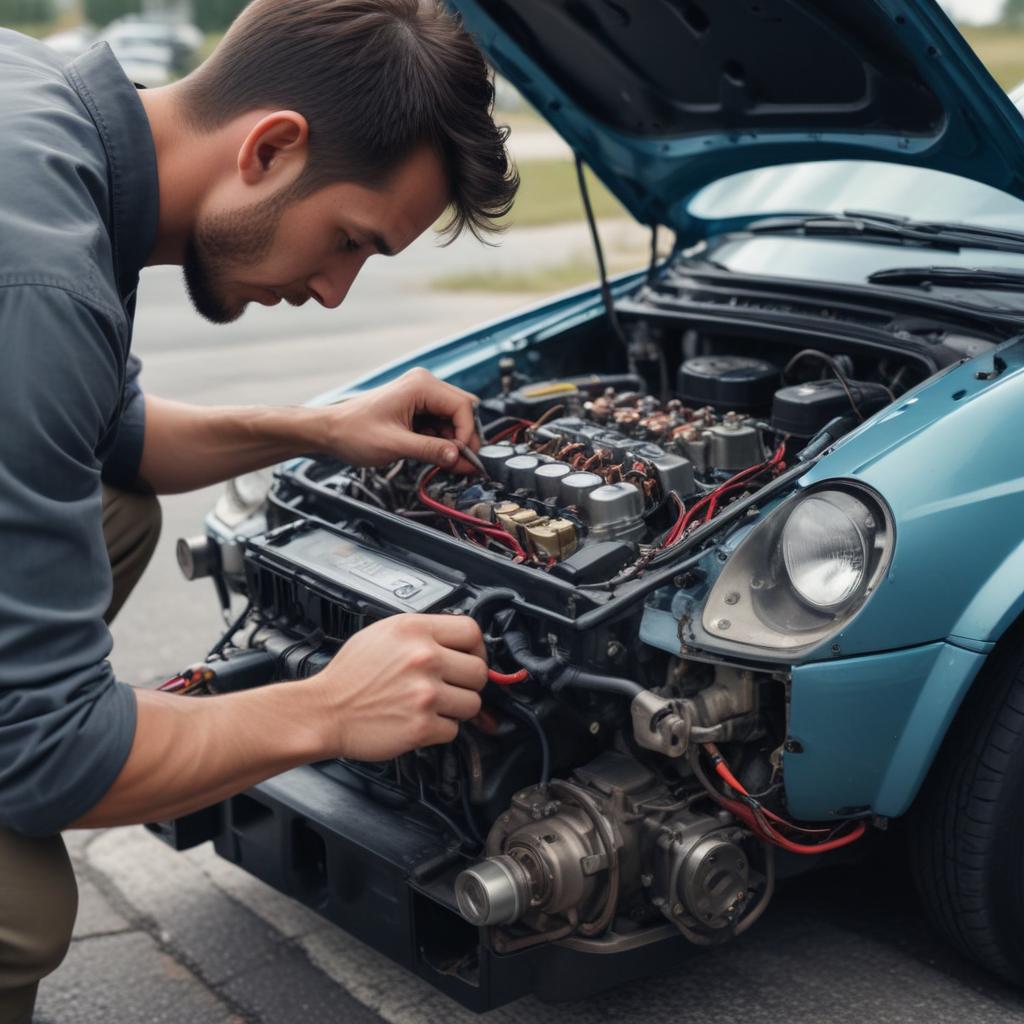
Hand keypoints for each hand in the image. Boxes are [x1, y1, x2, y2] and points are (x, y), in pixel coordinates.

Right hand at [312, 614, 486, 760]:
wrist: (324, 712)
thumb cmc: (350, 675)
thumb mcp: (383, 633)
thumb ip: (423, 633)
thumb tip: (462, 645)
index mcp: (414, 630)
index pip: (472, 631)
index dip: (476, 647)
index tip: (470, 657)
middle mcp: (423, 658)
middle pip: (479, 671)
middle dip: (467, 682)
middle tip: (450, 686)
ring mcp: (425, 693)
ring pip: (473, 703)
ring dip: (457, 708)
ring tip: (432, 705)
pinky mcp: (422, 726)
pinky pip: (454, 729)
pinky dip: (440, 730)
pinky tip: (419, 720)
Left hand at [323, 368, 480, 473]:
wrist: (330, 431)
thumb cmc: (353, 431)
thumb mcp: (395, 445)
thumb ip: (430, 450)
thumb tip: (459, 457)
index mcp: (421, 386)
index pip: (463, 407)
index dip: (467, 434)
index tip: (464, 457)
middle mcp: (423, 385)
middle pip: (462, 410)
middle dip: (463, 438)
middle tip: (462, 463)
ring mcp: (420, 396)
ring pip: (452, 419)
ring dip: (452, 441)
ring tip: (445, 463)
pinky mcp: (416, 408)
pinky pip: (439, 424)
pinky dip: (441, 441)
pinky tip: (434, 455)